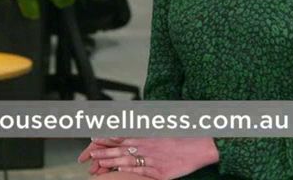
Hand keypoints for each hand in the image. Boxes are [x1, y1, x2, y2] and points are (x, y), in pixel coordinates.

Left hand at [78, 137, 218, 178]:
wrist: (202, 146)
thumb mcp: (162, 124)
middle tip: (90, 153)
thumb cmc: (184, 133)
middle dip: (103, 151)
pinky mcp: (159, 172)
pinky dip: (126, 172)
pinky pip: (139, 173)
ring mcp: (152, 160)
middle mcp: (147, 146)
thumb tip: (132, 120)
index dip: (107, 137)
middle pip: (120, 149)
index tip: (94, 137)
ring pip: (126, 161)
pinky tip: (117, 173)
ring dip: (110, 162)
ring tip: (98, 164)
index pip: (121, 134)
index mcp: (147, 133)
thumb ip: (146, 124)